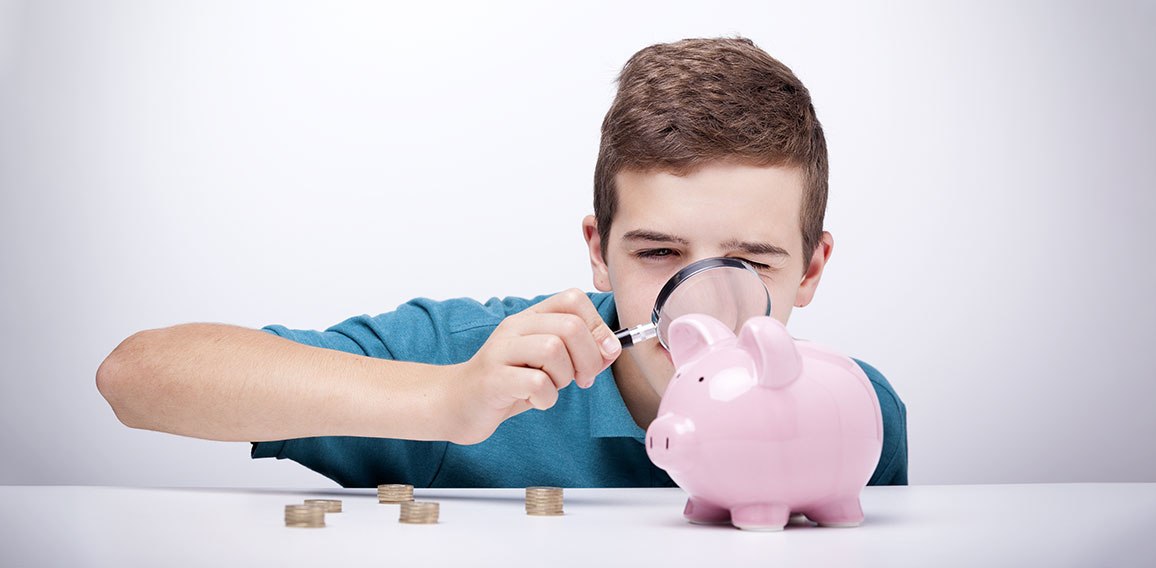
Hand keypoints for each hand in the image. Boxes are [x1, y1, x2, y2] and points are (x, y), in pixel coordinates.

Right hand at [444, 289, 621, 444]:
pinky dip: (547, 398)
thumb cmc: (508, 383)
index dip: (597, 326)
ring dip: (565, 377)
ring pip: (553, 349)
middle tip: (582, 379)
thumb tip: (613, 348)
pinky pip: (536, 383)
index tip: (601, 354)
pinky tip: (535, 401)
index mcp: (530, 318)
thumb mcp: (548, 365)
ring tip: (552, 388)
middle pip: (570, 326)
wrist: (457, 403)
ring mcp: (501, 351)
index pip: (573, 299)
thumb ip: (579, 354)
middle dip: (589, 358)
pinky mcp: (493, 379)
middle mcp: (515, 328)